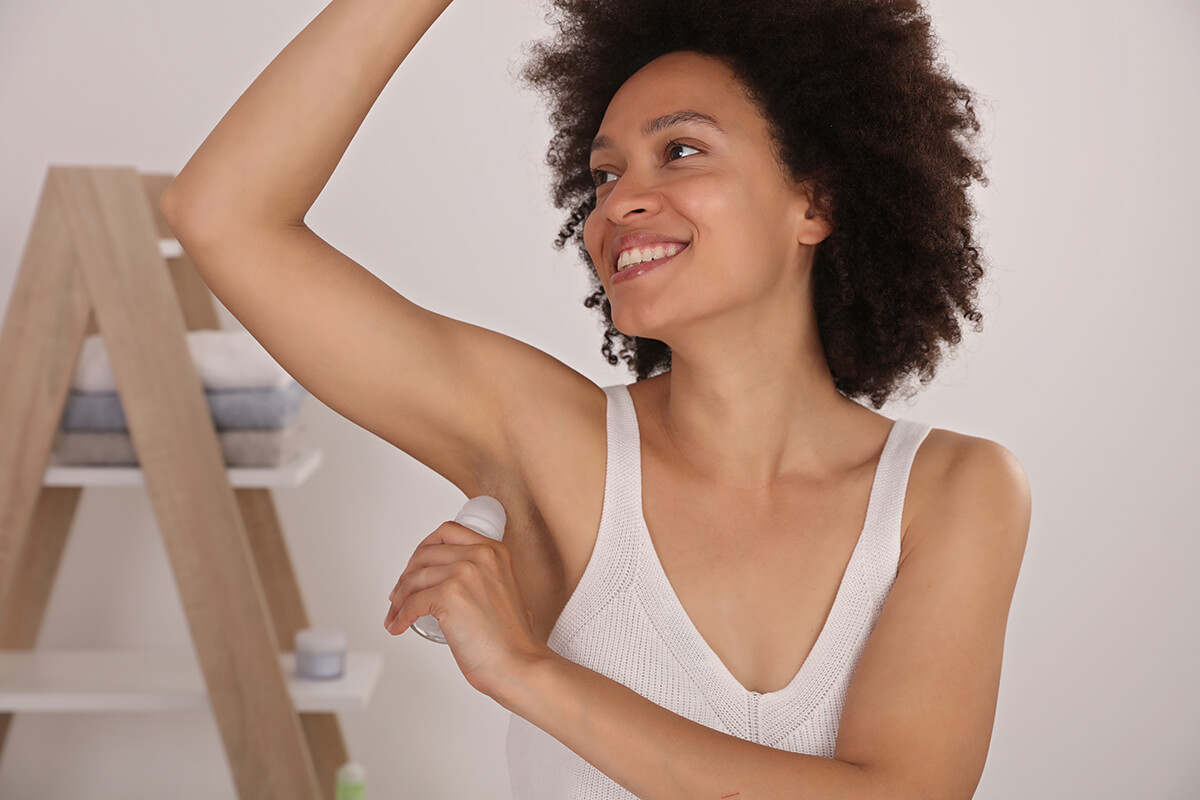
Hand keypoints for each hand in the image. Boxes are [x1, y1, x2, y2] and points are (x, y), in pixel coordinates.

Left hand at [384, 520, 548, 699]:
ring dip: (399, 599)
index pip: (447, 532)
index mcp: (494, 551)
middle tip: (400, 592)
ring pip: (414, 578)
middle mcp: (479, 556)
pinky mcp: (448, 596)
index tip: (415, 565)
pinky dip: (400, 616)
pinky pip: (411, 603)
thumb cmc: (511, 639)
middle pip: (426, 554)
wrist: (518, 663)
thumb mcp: (506, 590)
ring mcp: (463, 574)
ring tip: (396, 613)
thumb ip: (487, 577)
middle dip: (407, 574)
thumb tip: (458, 581)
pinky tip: (400, 625)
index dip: (424, 549)